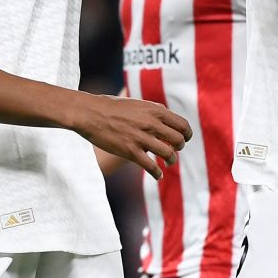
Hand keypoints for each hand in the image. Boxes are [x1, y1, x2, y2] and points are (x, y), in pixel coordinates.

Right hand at [72, 94, 191, 180]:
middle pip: (178, 140)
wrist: (90, 113)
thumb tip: (167, 116)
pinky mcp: (130, 151)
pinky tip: (158, 175)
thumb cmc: (112, 106)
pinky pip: (151, 166)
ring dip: (171, 160)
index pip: (182, 124)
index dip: (187, 134)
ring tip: (168, 162)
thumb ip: (153, 110)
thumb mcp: (137, 103)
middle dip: (179, 147)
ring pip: (168, 154)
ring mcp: (141, 138)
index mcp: (155, 110)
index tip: (184, 139)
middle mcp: (151, 123)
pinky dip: (157, 173)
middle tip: (174, 150)